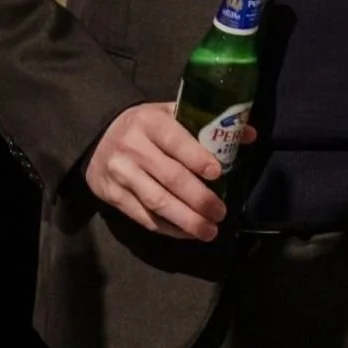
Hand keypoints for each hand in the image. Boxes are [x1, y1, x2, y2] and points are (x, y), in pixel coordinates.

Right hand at [85, 101, 226, 240]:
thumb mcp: (171, 113)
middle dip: (198, 198)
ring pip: (157, 202)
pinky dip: (168, 228)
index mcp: (151, 122)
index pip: (175, 141)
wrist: (98, 135)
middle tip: (220, 212)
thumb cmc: (146, 125)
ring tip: (209, 230)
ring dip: (186, 220)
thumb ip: (206, 124)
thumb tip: (249, 134)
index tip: (217, 173)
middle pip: (169, 177)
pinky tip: (186, 233)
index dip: (196, 158)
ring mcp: (121, 173)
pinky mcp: (112, 196)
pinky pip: (143, 217)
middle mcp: (134, 147)